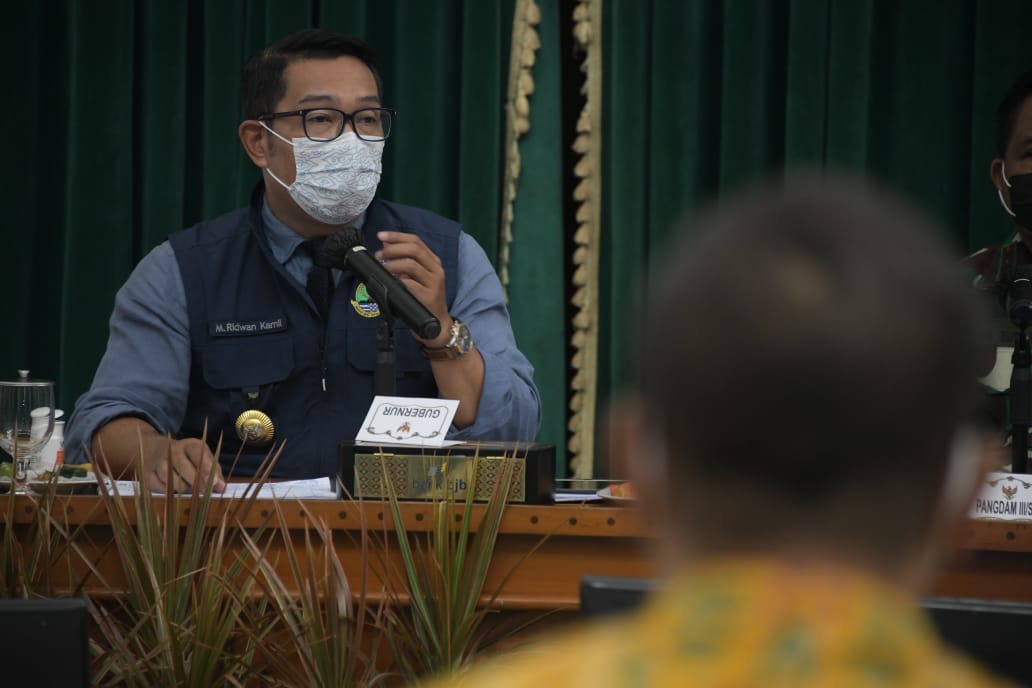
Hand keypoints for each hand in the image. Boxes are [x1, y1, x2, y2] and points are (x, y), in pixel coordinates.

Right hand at [144, 437, 225, 494]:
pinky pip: (158, 487)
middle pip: (183, 466)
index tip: (215, 483)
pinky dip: (168, 492)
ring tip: (189, 490)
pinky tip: (174, 491)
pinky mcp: (147, 475)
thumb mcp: (203, 458)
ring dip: (182, 487)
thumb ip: (214, 472)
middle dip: (195, 481)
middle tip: (205, 492)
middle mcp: (172, 451)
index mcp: (190, 445)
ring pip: (170, 478)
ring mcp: (158, 462)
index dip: (206, 469)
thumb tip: (222, 488)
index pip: (198, 454)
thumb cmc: (187, 458)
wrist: (154, 450)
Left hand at [374, 231, 449, 345]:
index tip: (381, 236)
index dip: (397, 236)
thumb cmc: (423, 299)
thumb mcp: (415, 277)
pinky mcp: (428, 297)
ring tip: (383, 267)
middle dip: (393, 249)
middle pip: (414, 249)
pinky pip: (410, 284)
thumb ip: (403, 261)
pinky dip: (397, 280)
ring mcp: (434, 283)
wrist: (436, 323)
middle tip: (379, 255)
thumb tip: (385, 245)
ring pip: (412, 265)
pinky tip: (390, 281)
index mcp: (433, 261)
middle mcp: (436, 270)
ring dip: (393, 264)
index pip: (416, 241)